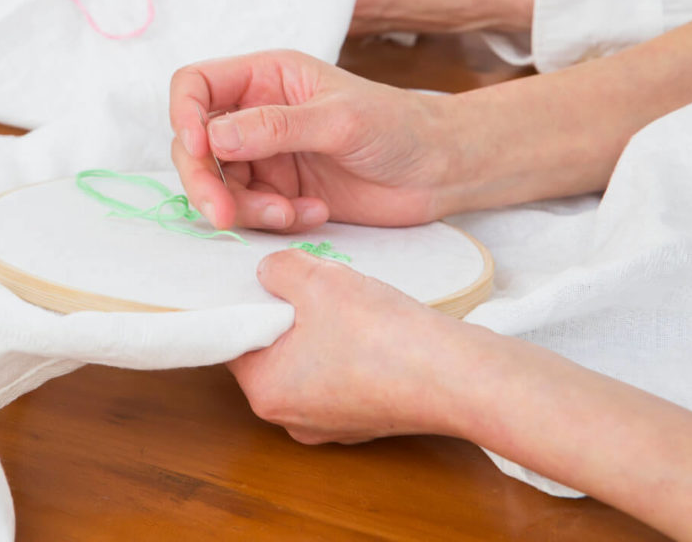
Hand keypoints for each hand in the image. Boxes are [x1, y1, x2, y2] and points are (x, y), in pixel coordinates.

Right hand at [169, 50, 462, 231]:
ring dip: (246, 208)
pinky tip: (313, 213)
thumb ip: (275, 126)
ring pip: (219, 185)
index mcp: (265, 77)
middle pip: (196, 144)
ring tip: (288, 214)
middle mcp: (255, 113)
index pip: (195, 84)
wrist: (439, 171)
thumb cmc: (397, 126)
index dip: (183, 114)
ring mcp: (265, 155)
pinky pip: (251, 211)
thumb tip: (213, 136)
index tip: (199, 149)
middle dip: (204, 181)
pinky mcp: (279, 192)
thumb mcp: (338, 120)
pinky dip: (273, 219)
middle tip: (223, 214)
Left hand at [229, 249, 478, 442]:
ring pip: (307, 362)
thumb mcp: (317, 279)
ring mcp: (331, 423)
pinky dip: (348, 350)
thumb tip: (269, 272)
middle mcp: (291, 417)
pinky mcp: (365, 419)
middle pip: (270, 351)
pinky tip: (369, 326)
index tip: (258, 277)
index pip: (234, 339)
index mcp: (266, 392)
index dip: (245, 301)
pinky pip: (341, 375)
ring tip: (342, 302)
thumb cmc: (382, 335)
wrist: (457, 376)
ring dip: (319, 329)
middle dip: (285, 315)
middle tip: (306, 283)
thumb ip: (279, 270)